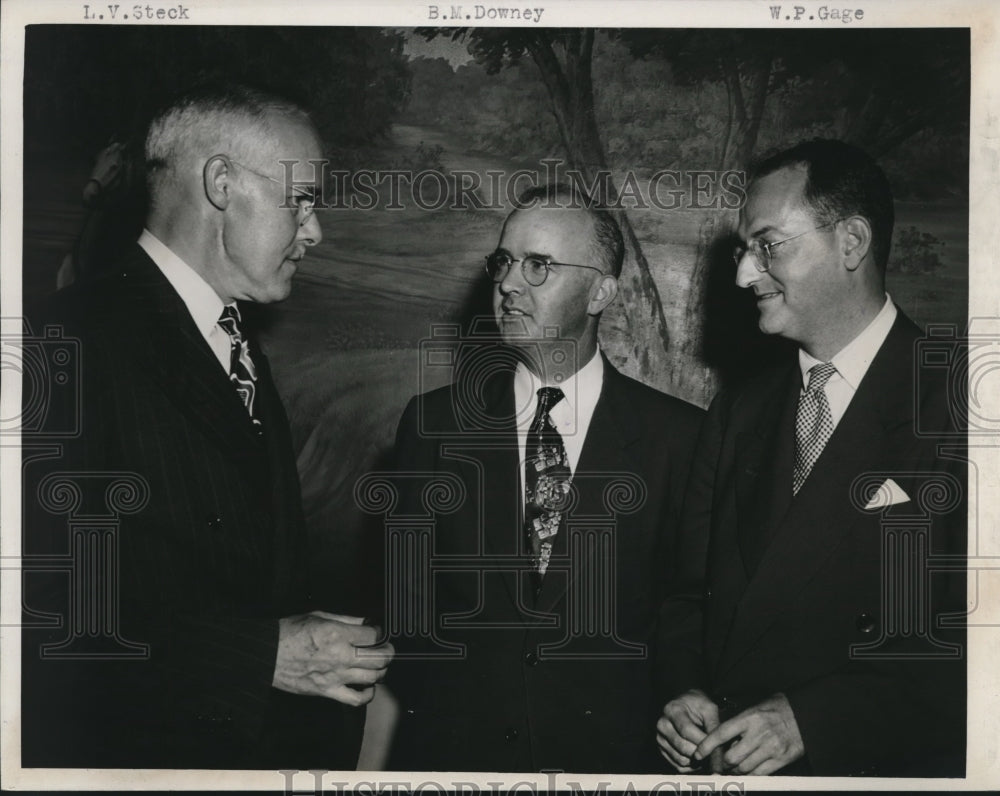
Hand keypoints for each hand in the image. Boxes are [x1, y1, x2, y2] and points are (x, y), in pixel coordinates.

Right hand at [272, 611, 393, 705]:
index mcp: (337, 634)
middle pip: (379, 658)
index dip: (379, 632)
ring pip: (372, 677)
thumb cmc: (289, 632)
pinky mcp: (327, 692)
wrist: (267, 655)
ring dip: (380, 671)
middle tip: (386, 648)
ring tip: (377, 665)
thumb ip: (346, 619)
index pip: (373, 635)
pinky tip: (369, 688)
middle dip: (388, 652)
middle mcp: (340, 656)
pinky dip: (367, 695)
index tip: (376, 631)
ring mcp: (335, 676)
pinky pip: (356, 700)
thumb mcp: (318, 615)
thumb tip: (365, 621)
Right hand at [656, 689, 719, 771]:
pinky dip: (691, 767)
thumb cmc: (698, 705)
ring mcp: (660, 739)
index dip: (702, 741)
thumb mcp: (708, 708)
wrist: (686, 704)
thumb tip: (720, 746)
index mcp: (672, 710)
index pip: (686, 730)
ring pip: (681, 759)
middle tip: (715, 753)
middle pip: (682, 747)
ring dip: (697, 762)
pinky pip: (678, 766)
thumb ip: (714, 725)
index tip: (717, 745)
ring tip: (708, 755)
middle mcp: (662, 725)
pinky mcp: (662, 750)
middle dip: (701, 753)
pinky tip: (700, 758)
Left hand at [693, 693, 803, 774]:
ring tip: (733, 768)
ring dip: (735, 771)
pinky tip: (747, 771)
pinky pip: (760, 774)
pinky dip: (750, 775)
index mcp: (749, 717)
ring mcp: (771, 748)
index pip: (721, 733)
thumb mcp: (754, 707)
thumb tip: (719, 738)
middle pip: (731, 757)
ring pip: (744, 769)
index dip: (707, 746)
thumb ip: (738, 722)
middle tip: (718, 764)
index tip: (698, 754)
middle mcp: (759, 733)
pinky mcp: (781, 759)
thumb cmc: (775, 708)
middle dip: (722, 763)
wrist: (804, 714)